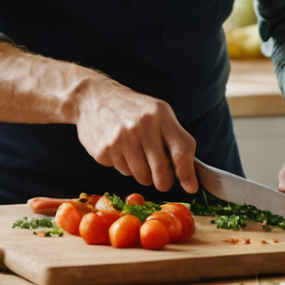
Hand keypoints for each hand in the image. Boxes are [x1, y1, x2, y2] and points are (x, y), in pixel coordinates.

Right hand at [71, 77, 197, 194]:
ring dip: (142, 173)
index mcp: (159, 115)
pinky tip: (118, 148)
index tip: (191, 187)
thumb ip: (175, 139)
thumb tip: (189, 175)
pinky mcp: (104, 149)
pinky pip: (122, 171)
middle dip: (163, 182)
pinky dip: (123, 165)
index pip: (180, 150)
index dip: (187, 173)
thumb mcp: (158, 113)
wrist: (93, 97)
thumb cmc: (132, 109)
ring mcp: (120, 138)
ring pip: (141, 177)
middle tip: (161, 180)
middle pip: (161, 172)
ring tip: (135, 154)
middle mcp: (141, 126)